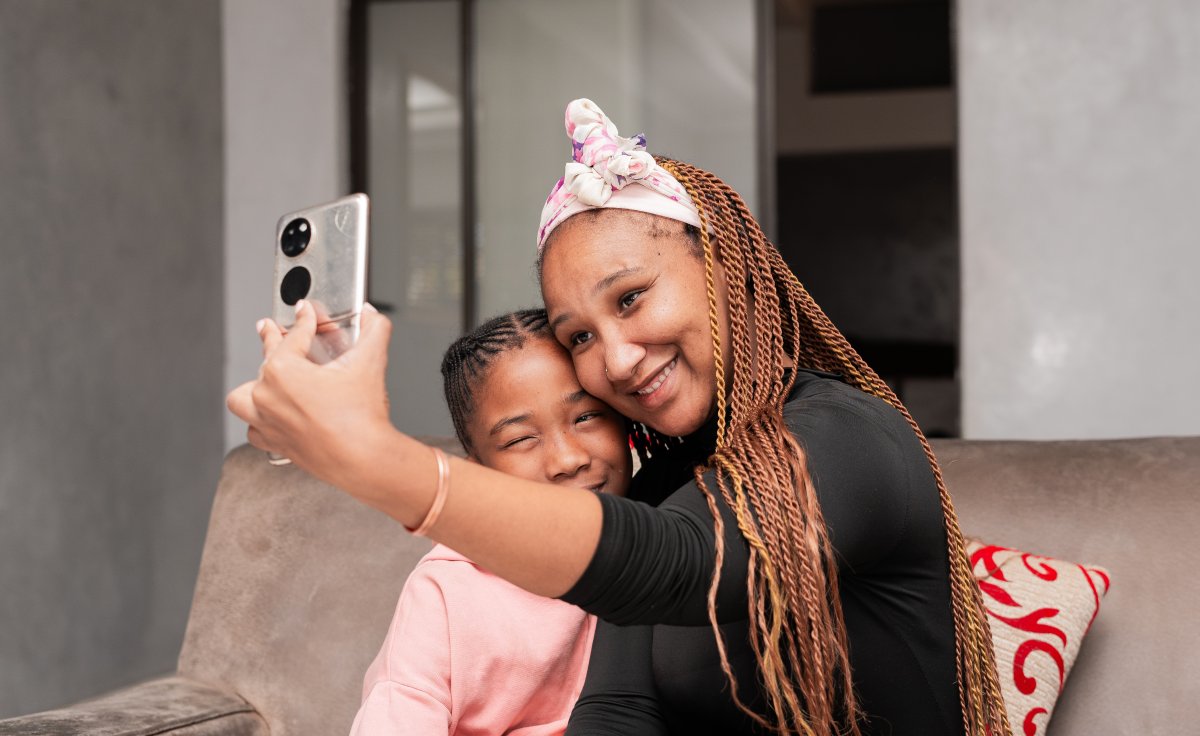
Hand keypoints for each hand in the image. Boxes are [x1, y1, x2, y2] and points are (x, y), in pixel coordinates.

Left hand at [227, 301, 393, 487]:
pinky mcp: (275, 443)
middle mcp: (266, 395)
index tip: (305, 312)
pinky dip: (261, 421)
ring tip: (262, 380)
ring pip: (243, 398)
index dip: (305, 319)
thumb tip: (373, 316)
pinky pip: (255, 429)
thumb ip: (374, 331)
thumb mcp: (370, 363)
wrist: (364, 459)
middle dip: (271, 340)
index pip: (295, 336)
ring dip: (251, 387)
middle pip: (266, 360)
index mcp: (283, 371)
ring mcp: (267, 421)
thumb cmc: (361, 417)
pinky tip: (273, 417)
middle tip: (268, 328)